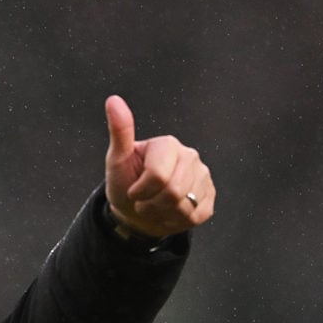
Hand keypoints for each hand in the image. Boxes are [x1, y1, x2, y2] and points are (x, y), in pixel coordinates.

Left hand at [104, 95, 214, 237]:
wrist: (135, 210)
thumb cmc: (125, 183)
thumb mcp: (117, 160)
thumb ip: (120, 132)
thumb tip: (113, 100)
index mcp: (168, 144)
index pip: (158, 176)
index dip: (140, 191)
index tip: (133, 190)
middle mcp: (190, 156)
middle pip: (173, 193)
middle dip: (151, 205)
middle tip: (143, 201)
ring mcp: (203, 177)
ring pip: (184, 207)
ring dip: (162, 214)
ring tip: (155, 206)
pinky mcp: (209, 197)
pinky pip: (195, 216)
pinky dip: (176, 221)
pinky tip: (168, 212)